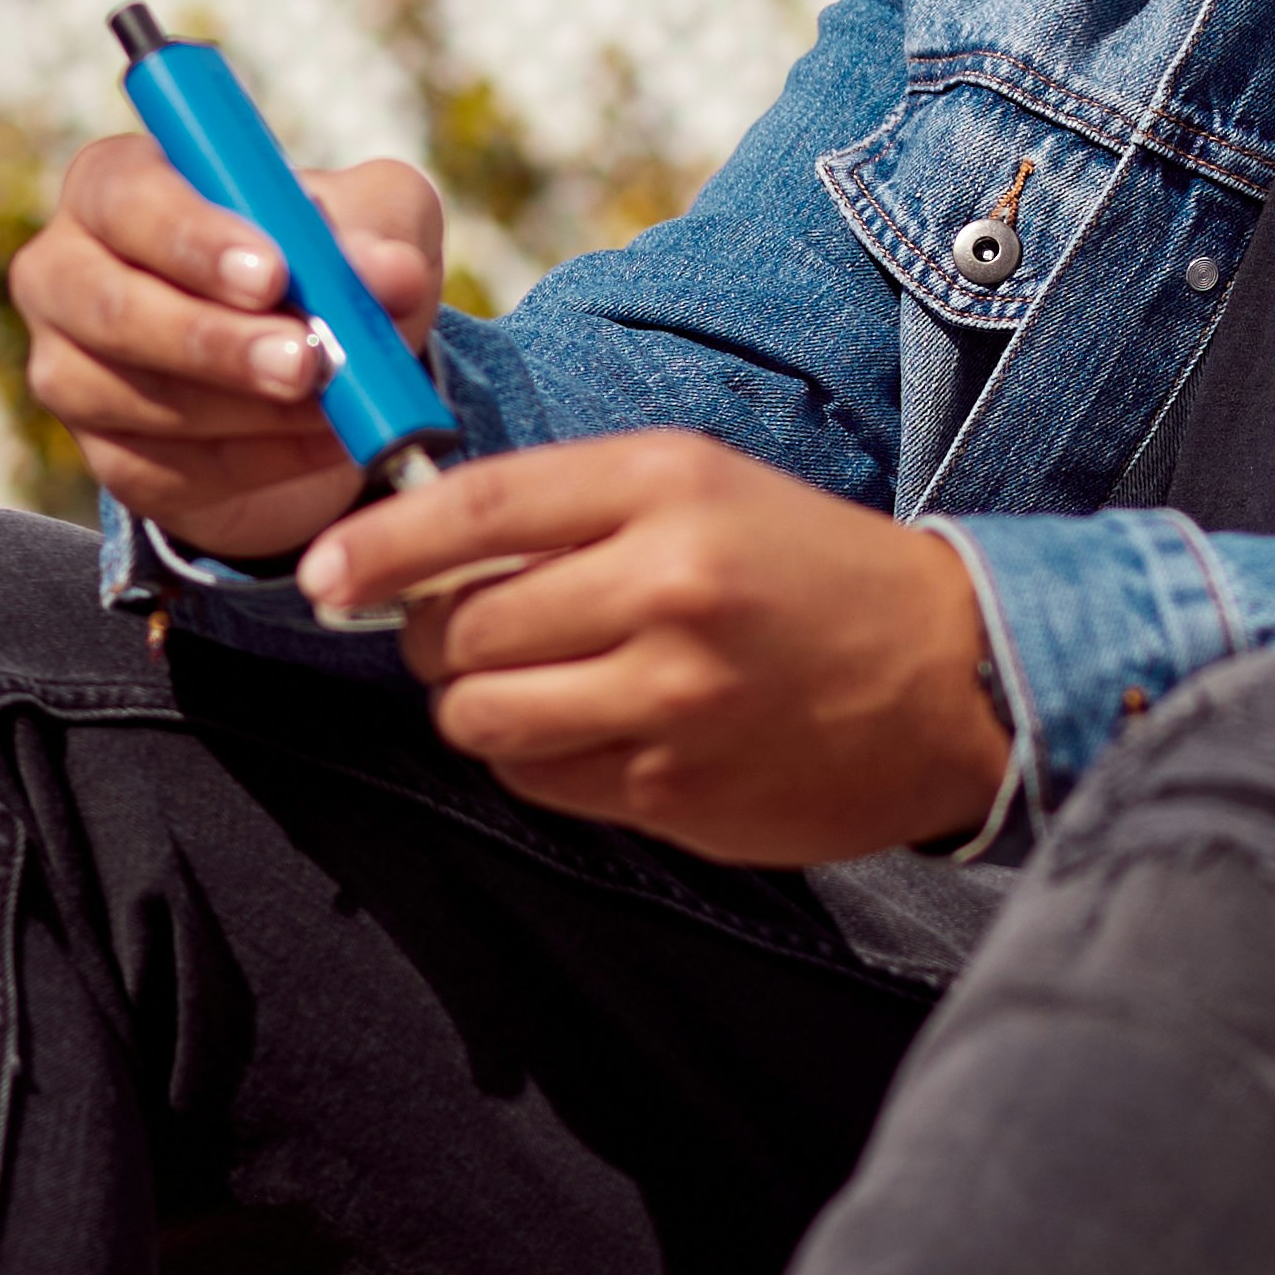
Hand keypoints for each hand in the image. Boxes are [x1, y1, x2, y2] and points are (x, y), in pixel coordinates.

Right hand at [7, 135, 445, 563]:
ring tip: (336, 406)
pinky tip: (326, 445)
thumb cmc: (322, 260)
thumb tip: (390, 272)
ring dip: (248, 410)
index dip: (193, 239)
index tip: (273, 274)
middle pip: (112, 308)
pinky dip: (261, 461)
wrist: (316, 372)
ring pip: (139, 399)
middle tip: (305, 360)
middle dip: (214, 340)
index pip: (125, 199)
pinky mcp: (109, 457)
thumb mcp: (372, 222)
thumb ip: (380, 233)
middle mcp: (68, 274)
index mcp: (116, 187)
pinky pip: (171, 469)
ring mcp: (73, 372)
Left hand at [306, 433, 1006, 865]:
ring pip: (483, 717)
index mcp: (668, 485)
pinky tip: (590, 731)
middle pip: (463, 628)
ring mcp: (674, 699)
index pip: (477, 510)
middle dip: (435, 639)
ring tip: (524, 684)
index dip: (380, 547)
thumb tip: (415, 551)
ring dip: (476, 706)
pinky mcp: (680, 789)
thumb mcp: (701, 489)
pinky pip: (541, 781)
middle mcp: (668, 586)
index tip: (325, 574)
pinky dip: (537, 759)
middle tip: (462, 635)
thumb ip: (568, 509)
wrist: (948, 673)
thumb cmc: (804, 570)